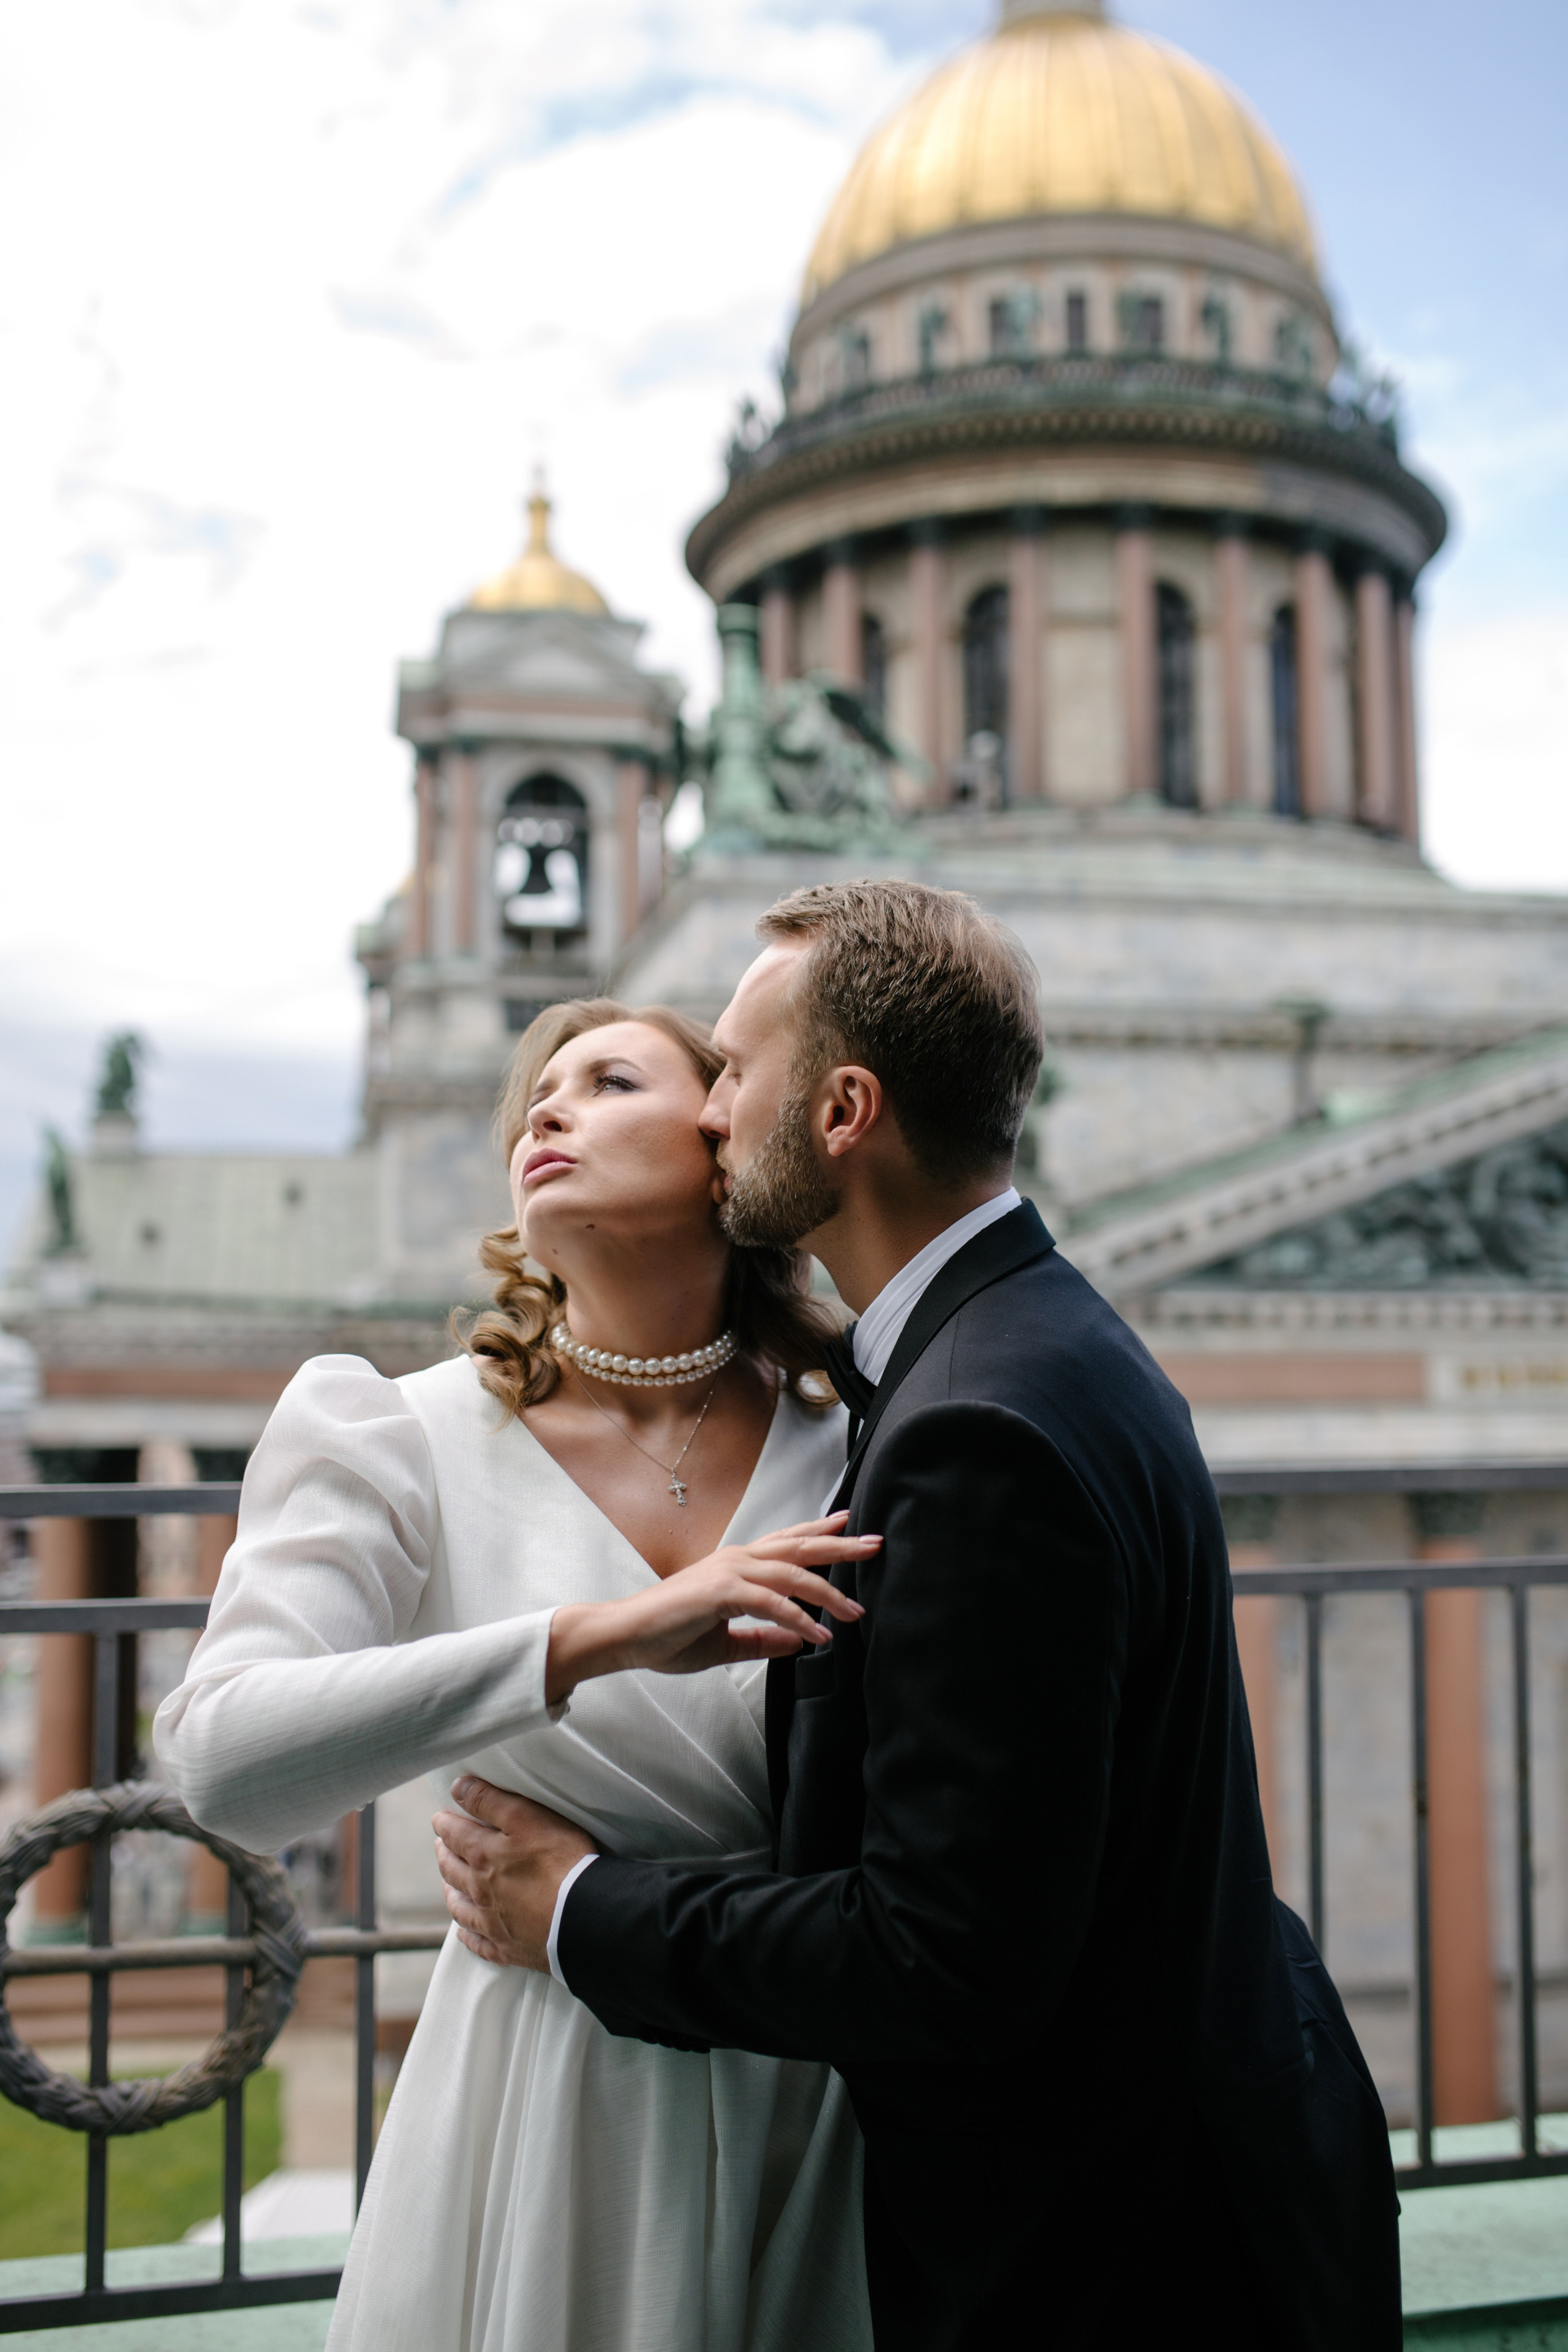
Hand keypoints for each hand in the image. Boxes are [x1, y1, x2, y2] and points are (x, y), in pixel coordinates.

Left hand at [433, 1777, 594, 1971]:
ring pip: (460, 1907)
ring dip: (450, 1892)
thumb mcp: (526, 1817)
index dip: (445, 1824)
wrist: (580, 1916)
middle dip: (444, 1854)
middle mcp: (480, 1891)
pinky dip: (467, 1937)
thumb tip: (458, 1787)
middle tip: (441, 1845)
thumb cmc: (560, 1861)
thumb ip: (489, 1800)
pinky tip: (463, 1933)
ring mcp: (492, 1922)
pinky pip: (479, 1944)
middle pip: (452, 1871)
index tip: (440, 1818)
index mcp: (483, 1856)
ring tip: (447, 1884)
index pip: (454, 1835)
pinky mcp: (508, 1947)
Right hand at [545, 1513, 875, 1703]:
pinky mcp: (721, 1593)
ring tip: (857, 1610)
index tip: (849, 1524)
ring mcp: (729, 1572)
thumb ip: (764, 1638)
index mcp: (738, 1564)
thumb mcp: (727, 1641)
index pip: (787, 1541)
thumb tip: (800, 1640)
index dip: (819, 1531)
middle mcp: (737, 1560)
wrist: (627, 1636)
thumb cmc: (670, 1635)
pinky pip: (771, 1603)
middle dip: (841, 1545)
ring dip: (829, 1592)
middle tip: (875, 1544)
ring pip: (792, 1573)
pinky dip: (799, 1619)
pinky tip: (818, 1635)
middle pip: (799, 1547)